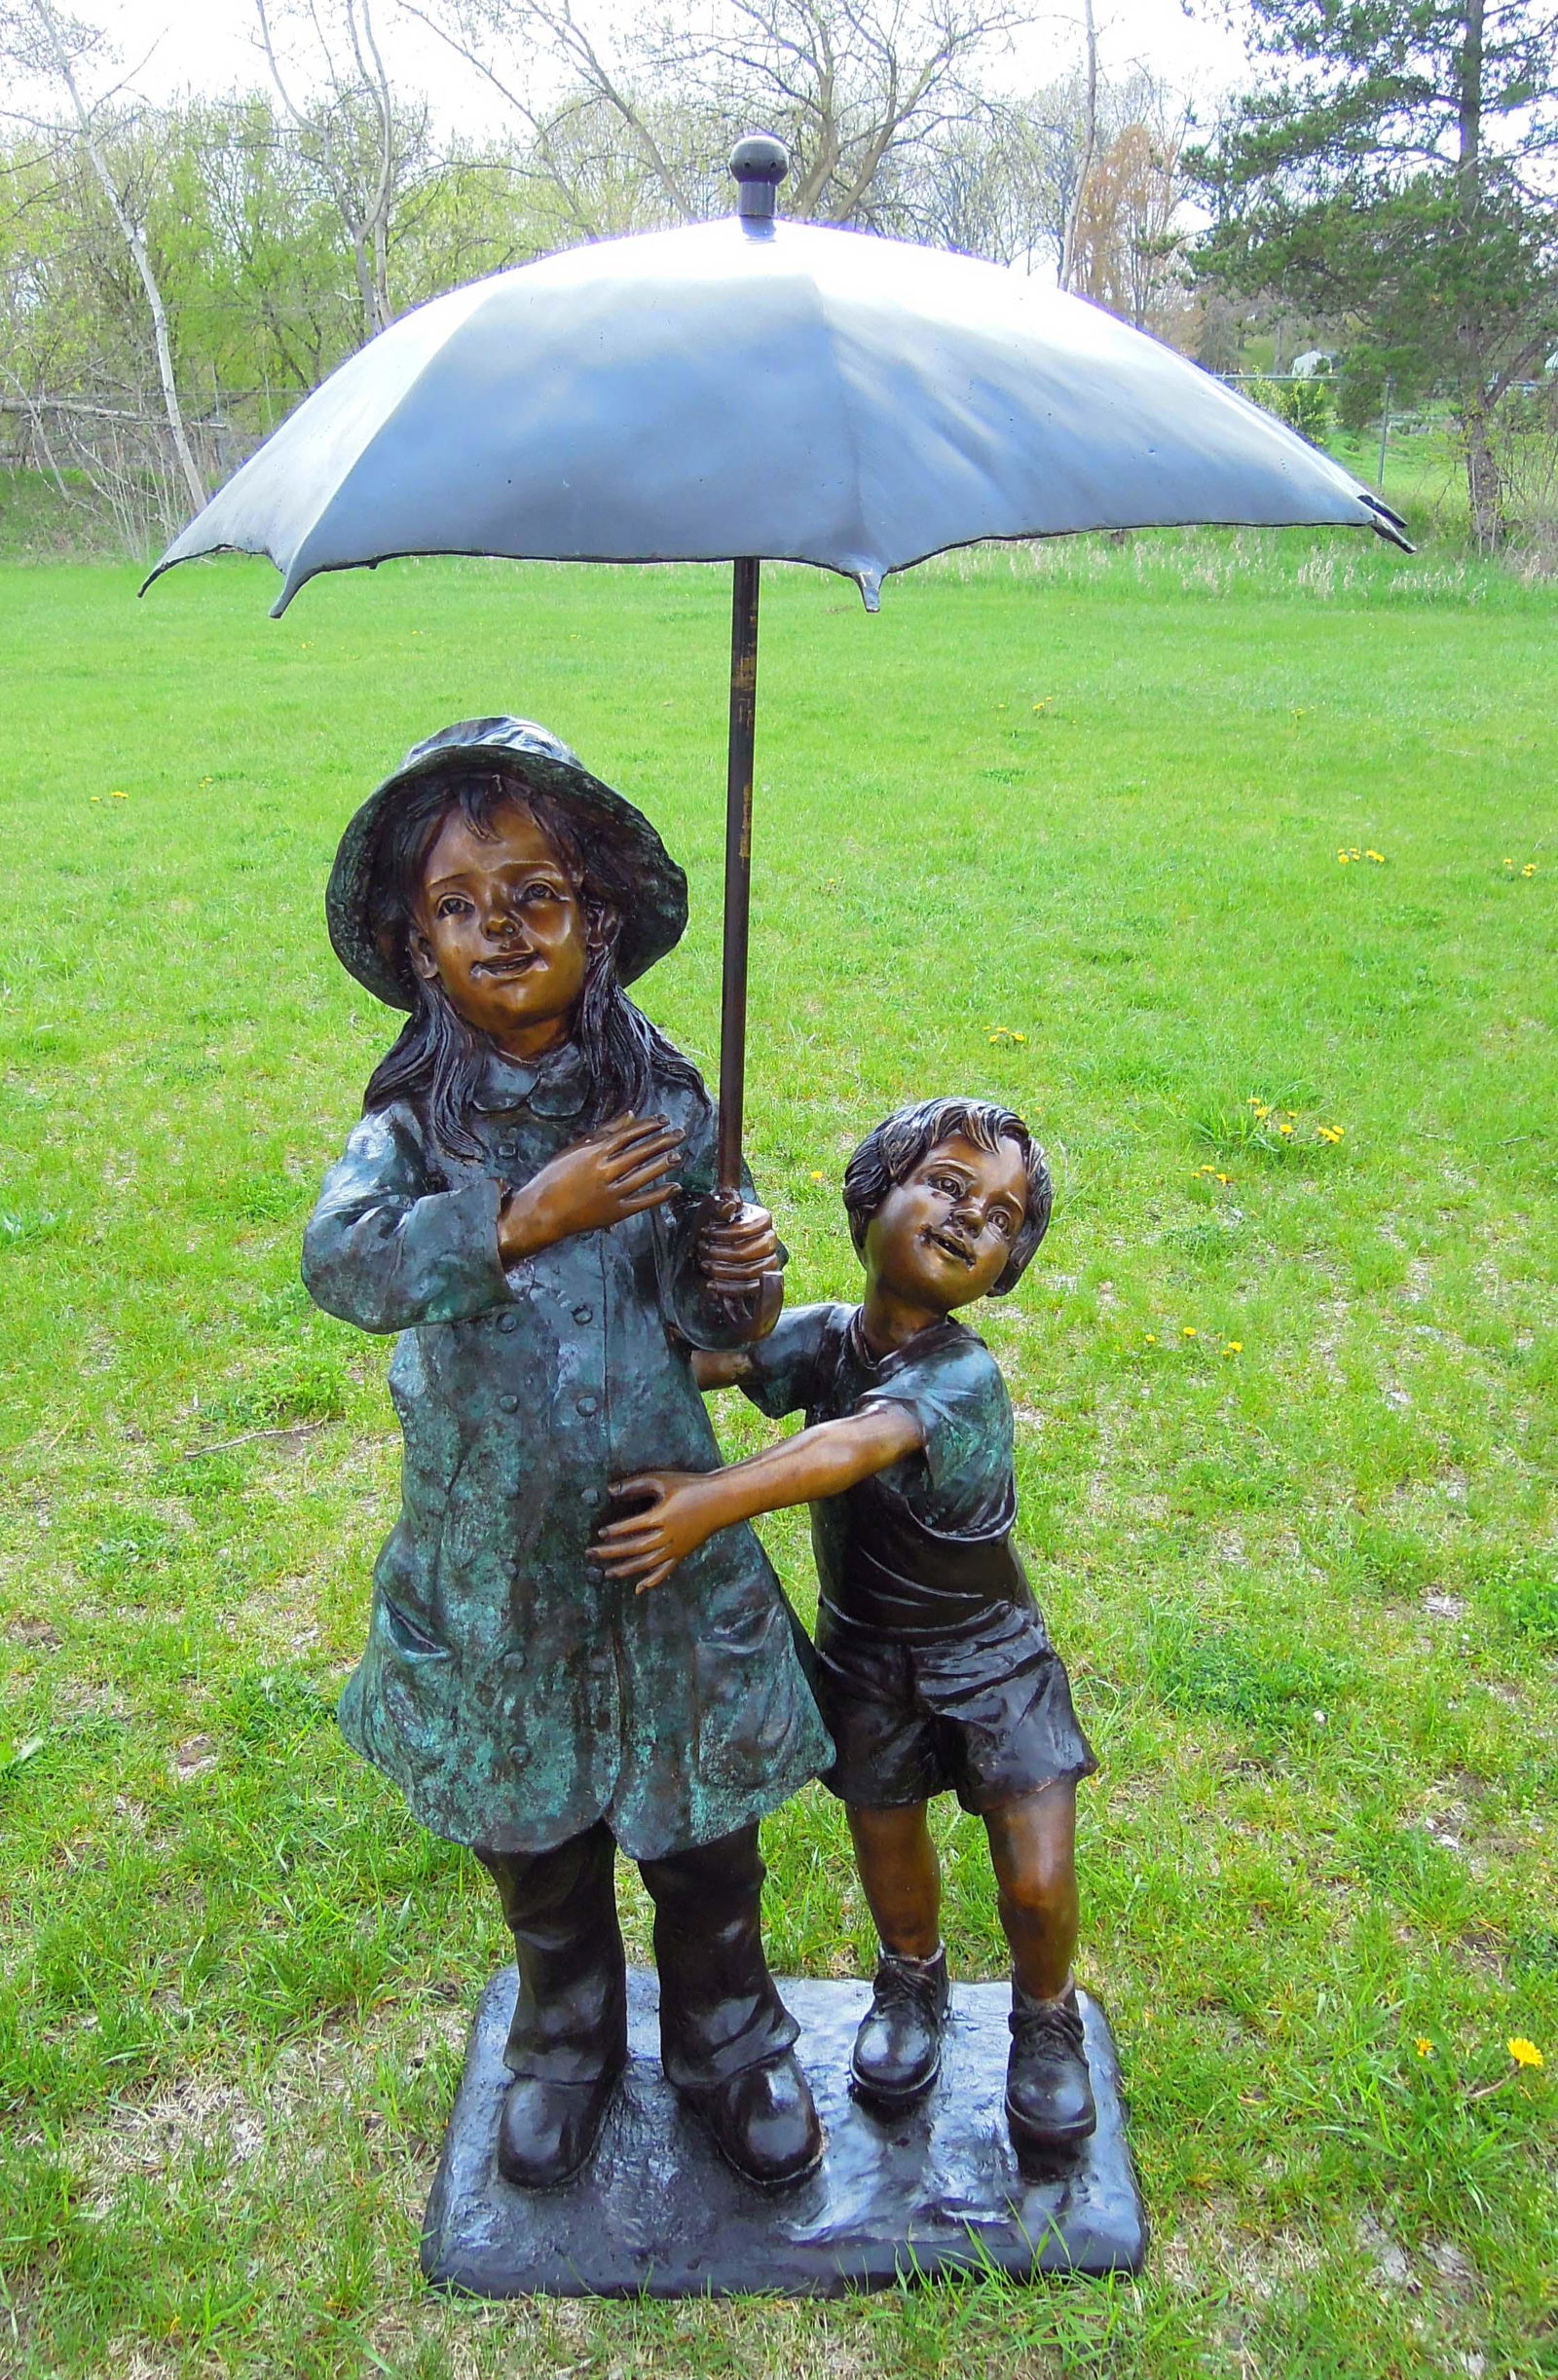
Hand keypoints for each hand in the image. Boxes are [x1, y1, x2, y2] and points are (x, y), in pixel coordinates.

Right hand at [497, 1114, 683, 1261]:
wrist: (542, 1211)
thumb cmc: (555, 1177)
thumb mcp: (576, 1149)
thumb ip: (605, 1132)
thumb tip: (630, 1115)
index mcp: (595, 1153)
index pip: (629, 1135)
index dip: (649, 1126)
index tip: (664, 1121)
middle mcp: (605, 1171)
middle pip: (640, 1153)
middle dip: (662, 1141)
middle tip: (680, 1134)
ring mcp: (611, 1193)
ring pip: (644, 1176)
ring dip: (663, 1165)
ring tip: (678, 1155)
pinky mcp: (615, 1212)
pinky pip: (642, 1202)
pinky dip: (660, 1195)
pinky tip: (674, 1187)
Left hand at [590, 1471, 724, 1593]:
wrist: (719, 1500)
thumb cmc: (690, 1486)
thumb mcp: (662, 1480)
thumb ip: (635, 1485)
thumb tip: (611, 1490)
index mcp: (662, 1517)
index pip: (632, 1527)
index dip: (615, 1531)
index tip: (600, 1534)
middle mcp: (668, 1536)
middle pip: (635, 1548)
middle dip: (612, 1552)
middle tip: (591, 1554)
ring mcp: (676, 1548)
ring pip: (647, 1563)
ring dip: (626, 1570)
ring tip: (607, 1573)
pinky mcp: (682, 1553)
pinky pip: (665, 1571)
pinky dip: (653, 1581)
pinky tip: (639, 1588)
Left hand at [697, 1197, 781, 1300]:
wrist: (711, 1244)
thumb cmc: (712, 1222)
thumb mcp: (711, 1208)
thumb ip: (719, 1204)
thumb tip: (730, 1206)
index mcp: (763, 1219)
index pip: (746, 1228)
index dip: (724, 1233)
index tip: (704, 1232)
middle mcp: (771, 1240)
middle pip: (748, 1252)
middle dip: (720, 1253)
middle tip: (702, 1250)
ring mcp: (770, 1261)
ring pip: (750, 1272)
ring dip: (723, 1271)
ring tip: (705, 1265)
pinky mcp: (762, 1281)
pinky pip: (751, 1289)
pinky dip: (729, 1288)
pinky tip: (712, 1285)